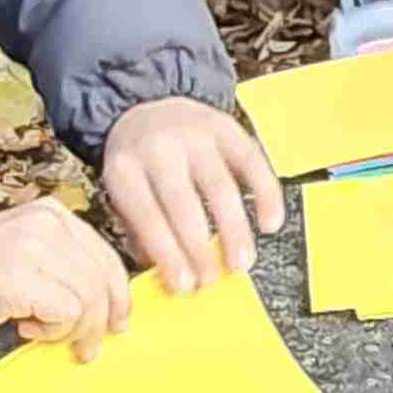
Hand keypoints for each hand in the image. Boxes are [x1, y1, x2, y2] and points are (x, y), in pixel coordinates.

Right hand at [0, 196, 135, 357]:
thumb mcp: (20, 254)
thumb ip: (59, 265)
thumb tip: (102, 300)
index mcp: (50, 213)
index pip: (104, 255)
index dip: (117, 293)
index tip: (115, 321)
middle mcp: (47, 223)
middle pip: (103, 277)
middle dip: (103, 318)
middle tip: (89, 347)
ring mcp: (34, 248)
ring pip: (89, 298)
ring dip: (74, 329)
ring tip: (43, 336)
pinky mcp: (20, 278)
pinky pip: (67, 313)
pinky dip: (53, 332)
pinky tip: (25, 329)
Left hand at [101, 97, 286, 293]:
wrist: (150, 106)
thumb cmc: (139, 163)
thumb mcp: (123, 193)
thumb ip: (140, 232)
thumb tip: (167, 274)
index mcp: (125, 168)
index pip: (147, 217)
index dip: (168, 254)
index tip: (184, 285)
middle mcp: (159, 148)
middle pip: (183, 204)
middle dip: (200, 249)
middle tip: (212, 280)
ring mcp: (195, 134)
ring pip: (221, 187)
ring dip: (234, 230)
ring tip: (241, 262)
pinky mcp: (227, 127)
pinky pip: (253, 163)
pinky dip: (265, 196)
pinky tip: (269, 224)